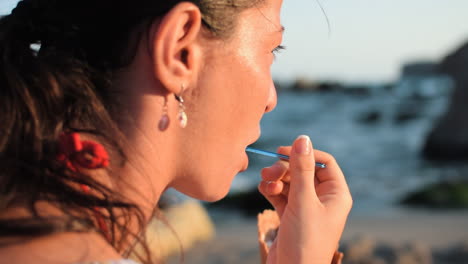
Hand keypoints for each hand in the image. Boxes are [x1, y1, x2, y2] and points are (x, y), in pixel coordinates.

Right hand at [258, 135, 351, 263]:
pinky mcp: (291, 216)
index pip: (324, 162)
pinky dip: (272, 191)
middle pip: (303, 170)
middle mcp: (323, 199)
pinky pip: (281, 195)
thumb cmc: (305, 241)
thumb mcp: (303, 201)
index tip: (282, 151)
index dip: (304, 153)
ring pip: (290, 182)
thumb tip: (303, 138)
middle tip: (267, 172)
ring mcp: (306, 208)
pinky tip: (264, 191)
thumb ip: (302, 169)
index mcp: (336, 195)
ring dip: (276, 179)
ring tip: (265, 184)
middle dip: (284, 169)